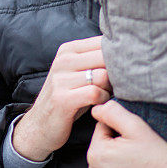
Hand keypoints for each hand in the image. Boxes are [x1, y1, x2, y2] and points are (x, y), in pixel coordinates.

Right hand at [13, 36, 110, 160]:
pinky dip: (103, 100)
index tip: (121, 70)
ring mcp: (61, 79)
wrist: (40, 125)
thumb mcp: (78, 72)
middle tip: (115, 85)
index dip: (118, 57)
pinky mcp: (62, 99)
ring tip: (105, 95)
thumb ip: (96, 58)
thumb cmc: (69, 97)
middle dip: (116, 73)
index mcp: (69, 49)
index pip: (103, 42)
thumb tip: (126, 51)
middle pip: (105, 57)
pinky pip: (95, 93)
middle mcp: (63, 60)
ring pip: (103, 76)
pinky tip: (99, 104)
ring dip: (109, 89)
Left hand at [87, 101, 166, 167]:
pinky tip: (138, 162)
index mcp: (96, 153)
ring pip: (110, 149)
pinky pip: (114, 161)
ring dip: (123, 148)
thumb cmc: (157, 156)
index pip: (101, 125)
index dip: (120, 125)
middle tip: (138, 145)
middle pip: (105, 138)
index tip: (134, 135)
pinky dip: (125, 159)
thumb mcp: (135, 126)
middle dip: (120, 137)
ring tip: (139, 154)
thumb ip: (113, 112)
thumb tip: (97, 108)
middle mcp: (95, 166)